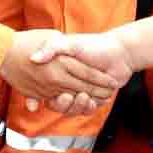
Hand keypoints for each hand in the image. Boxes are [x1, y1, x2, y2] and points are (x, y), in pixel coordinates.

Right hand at [1, 28, 121, 113]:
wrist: (118, 52)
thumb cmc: (92, 45)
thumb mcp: (69, 42)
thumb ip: (51, 48)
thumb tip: (34, 59)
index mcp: (57, 73)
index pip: (45, 91)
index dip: (49, 96)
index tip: (59, 93)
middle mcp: (66, 85)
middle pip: (59, 104)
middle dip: (64, 104)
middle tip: (68, 97)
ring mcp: (79, 93)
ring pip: (73, 109)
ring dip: (78, 106)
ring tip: (85, 97)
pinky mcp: (92, 100)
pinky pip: (86, 110)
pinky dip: (89, 107)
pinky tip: (92, 101)